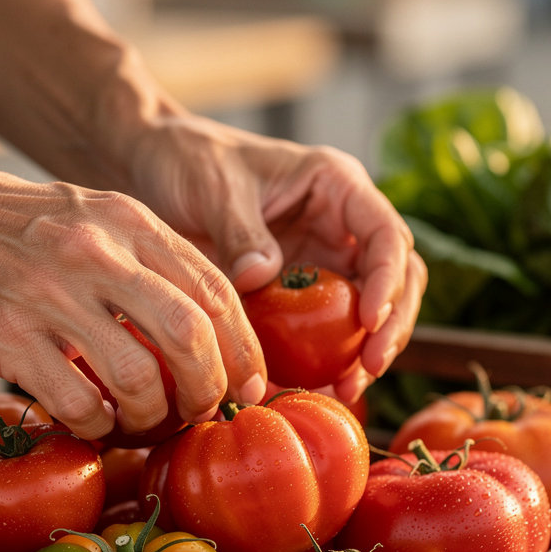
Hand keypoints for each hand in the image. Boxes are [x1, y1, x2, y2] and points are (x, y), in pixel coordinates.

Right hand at [0, 159, 267, 439]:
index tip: (247, 385)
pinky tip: (92, 422)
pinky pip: (77, 403)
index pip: (217, 291)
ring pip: (138, 379)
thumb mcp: (91, 217)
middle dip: (208, 389)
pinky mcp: (7, 338)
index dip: (243, 349)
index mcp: (128, 221)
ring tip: (139, 422)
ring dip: (150, 416)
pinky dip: (96, 426)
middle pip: (190, 338)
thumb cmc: (10, 226)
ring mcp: (50, 295)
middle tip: (201, 411)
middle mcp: (97, 253)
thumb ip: (148, 261)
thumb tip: (207, 330)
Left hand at [126, 115, 425, 403]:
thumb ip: (241, 233)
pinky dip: (326, 361)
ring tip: (346, 391)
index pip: (386, 234)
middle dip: (391, 326)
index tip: (369, 320)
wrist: (154, 170)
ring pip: (368, 311)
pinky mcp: (299, 295)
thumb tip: (263, 278)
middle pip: (396, 279)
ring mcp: (323, 262)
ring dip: (365, 351)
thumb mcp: (214, 190)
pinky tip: (315, 390)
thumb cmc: (189, 161)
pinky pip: (324, 332)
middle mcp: (340, 226)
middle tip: (369, 368)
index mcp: (335, 187)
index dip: (389, 279)